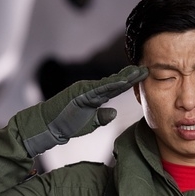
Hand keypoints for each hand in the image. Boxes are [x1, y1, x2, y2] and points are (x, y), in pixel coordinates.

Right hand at [24, 65, 147, 155]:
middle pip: (115, 82)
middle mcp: (91, 89)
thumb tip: (114, 112)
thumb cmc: (67, 124)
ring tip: (138, 72)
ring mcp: (86, 89)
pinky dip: (112, 85)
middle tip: (146, 69)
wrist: (48, 125)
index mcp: (95, 96)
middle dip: (131, 76)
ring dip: (125, 77)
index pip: (116, 88)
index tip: (144, 77)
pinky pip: (99, 89)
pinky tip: (123, 81)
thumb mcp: (90, 123)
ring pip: (109, 83)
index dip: (130, 83)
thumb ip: (101, 117)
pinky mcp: (80, 93)